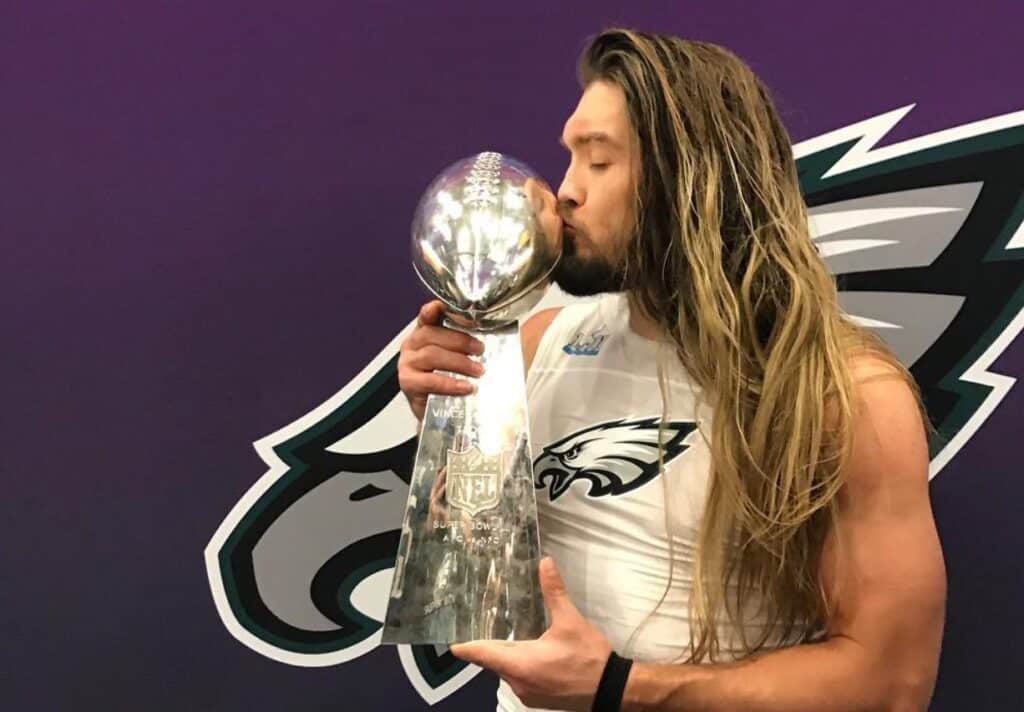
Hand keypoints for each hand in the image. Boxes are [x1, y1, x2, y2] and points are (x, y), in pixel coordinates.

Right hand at [398, 300, 484, 420]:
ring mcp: (408, 363)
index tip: (441, 307)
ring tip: (478, 371)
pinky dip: (450, 384)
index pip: (427, 315)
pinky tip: (466, 387)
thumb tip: (518, 325)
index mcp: (426, 332)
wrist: (444, 416)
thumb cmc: (456, 381)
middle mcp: (413, 344)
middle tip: (481, 350)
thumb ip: (484, 339)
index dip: (434, 310)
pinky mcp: (409, 383)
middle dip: (460, 340)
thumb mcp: (468, 357)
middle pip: (432, 334)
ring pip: (432, 355)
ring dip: (459, 362)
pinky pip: (429, 380)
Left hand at [450, 558, 612, 711]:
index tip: (451, 640)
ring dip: (503, 655)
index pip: (482, 654)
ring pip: (506, 670)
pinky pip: (518, 678)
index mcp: (520, 665)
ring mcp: (528, 694)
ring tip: (499, 632)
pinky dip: (516, 665)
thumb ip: (554, 592)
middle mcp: (518, 683)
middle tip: (476, 623)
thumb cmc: (589, 657)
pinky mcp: (538, 698)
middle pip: (493, 661)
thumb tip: (545, 563)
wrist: (612, 690)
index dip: (465, 646)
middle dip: (485, 645)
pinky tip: (523, 651)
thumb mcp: (570, 621)